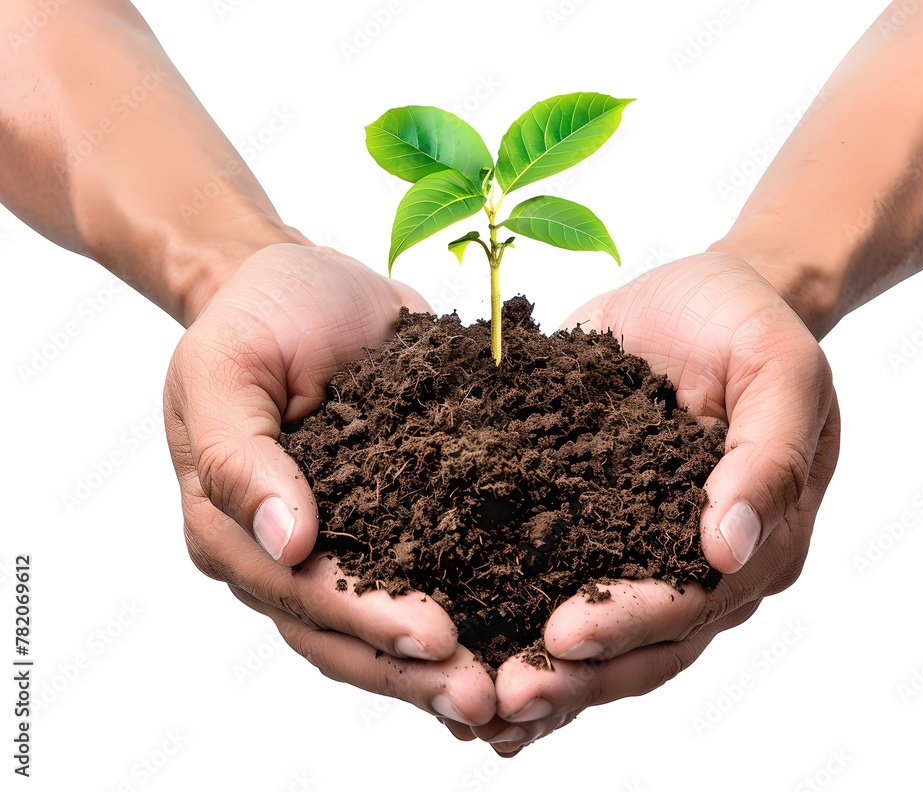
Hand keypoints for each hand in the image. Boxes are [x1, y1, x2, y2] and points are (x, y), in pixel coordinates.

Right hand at [163, 243, 495, 726]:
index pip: (300, 594)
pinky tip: (521, 642)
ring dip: (444, 663)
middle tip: (486, 697)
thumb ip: (240, 457)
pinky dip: (472, 611)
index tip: (437, 636)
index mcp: (235, 528)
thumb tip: (286, 544)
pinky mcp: (397, 516)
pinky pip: (433, 572)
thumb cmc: (257, 319)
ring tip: (513, 694)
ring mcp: (346, 541)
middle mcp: (289, 554)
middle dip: (414, 668)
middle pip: (346, 633)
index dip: (366, 620)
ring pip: (389, 623)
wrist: (307, 283)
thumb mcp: (227, 370)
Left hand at [470, 252, 839, 754]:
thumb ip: (768, 454)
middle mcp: (701, 563)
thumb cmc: (746, 324)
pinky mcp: (593, 524)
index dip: (632, 627)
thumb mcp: (779, 368)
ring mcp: (644, 550)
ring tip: (476, 705)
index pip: (696, 602)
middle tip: (503, 699)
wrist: (699, 296)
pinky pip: (560, 584)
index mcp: (759, 536)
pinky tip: (467, 656)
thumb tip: (730, 548)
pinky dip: (519, 626)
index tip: (562, 639)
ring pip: (603, 635)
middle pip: (646, 643)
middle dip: (576, 676)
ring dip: (546, 676)